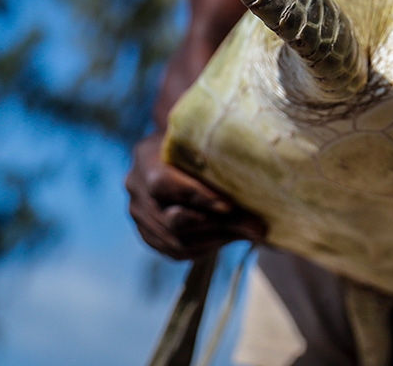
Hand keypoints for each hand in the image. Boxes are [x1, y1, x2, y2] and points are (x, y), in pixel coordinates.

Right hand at [126, 132, 267, 259]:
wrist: (173, 149)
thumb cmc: (196, 140)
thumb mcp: (203, 140)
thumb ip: (219, 159)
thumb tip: (257, 181)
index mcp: (145, 158)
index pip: (163, 183)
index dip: (197, 197)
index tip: (230, 205)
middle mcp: (135, 189)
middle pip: (173, 219)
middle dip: (218, 224)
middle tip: (255, 226)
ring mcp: (138, 215)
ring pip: (176, 240)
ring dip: (217, 239)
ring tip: (249, 232)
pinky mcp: (148, 235)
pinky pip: (176, 251)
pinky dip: (207, 247)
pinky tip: (232, 237)